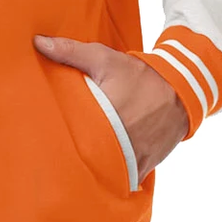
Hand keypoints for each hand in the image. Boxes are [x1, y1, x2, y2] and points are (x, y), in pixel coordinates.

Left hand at [33, 34, 187, 183]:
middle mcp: (120, 146)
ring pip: (106, 174)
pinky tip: (99, 171)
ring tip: (73, 168)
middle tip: (52, 157)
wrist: (183, 90)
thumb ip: (70, 52)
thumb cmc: (139, 75)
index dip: (56, 144)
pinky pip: (124, 178)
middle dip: (71, 161)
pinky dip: (112, 176)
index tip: (41, 143)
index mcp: (105, 120)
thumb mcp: (103, 59)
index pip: (72, 140)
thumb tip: (39, 43)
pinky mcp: (143, 167)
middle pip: (87, 162)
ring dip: (93, 171)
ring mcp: (134, 161)